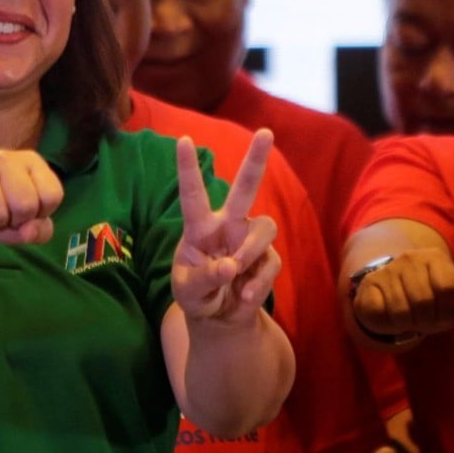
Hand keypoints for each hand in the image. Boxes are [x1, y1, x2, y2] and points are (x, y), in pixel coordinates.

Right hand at [0, 149, 62, 244]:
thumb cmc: (0, 210)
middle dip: (17, 221)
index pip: (52, 195)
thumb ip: (39, 231)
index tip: (29, 211)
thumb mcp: (28, 223)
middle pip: (26, 204)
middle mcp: (7, 158)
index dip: (41, 214)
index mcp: (32, 161)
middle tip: (7, 215)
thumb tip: (28, 231)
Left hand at [172, 129, 279, 323]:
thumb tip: (231, 266)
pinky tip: (243, 296)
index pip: (192, 195)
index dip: (187, 168)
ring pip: (265, 227)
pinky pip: (270, 263)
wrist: (219, 319)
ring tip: (235, 274)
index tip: (183, 140)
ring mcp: (249, 240)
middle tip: (265, 132)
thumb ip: (204, 278)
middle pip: (245, 187)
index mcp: (199, 228)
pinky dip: (257, 283)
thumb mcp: (187, 292)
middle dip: (256, 160)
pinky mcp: (267, 259)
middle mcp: (227, 226)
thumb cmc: (196, 295)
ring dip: (251, 251)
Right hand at [352, 248, 453, 336]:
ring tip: (408, 319)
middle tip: (424, 321)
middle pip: (424, 301)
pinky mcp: (370, 283)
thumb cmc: (428, 296)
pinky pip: (379, 312)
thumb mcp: (450, 303)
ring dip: (407, 324)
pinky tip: (390, 315)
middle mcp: (411, 258)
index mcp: (436, 258)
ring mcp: (388, 269)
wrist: (392, 288)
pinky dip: (387, 323)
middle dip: (427, 321)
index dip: (448, 310)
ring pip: (401, 311)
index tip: (444, 315)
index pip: (448, 288)